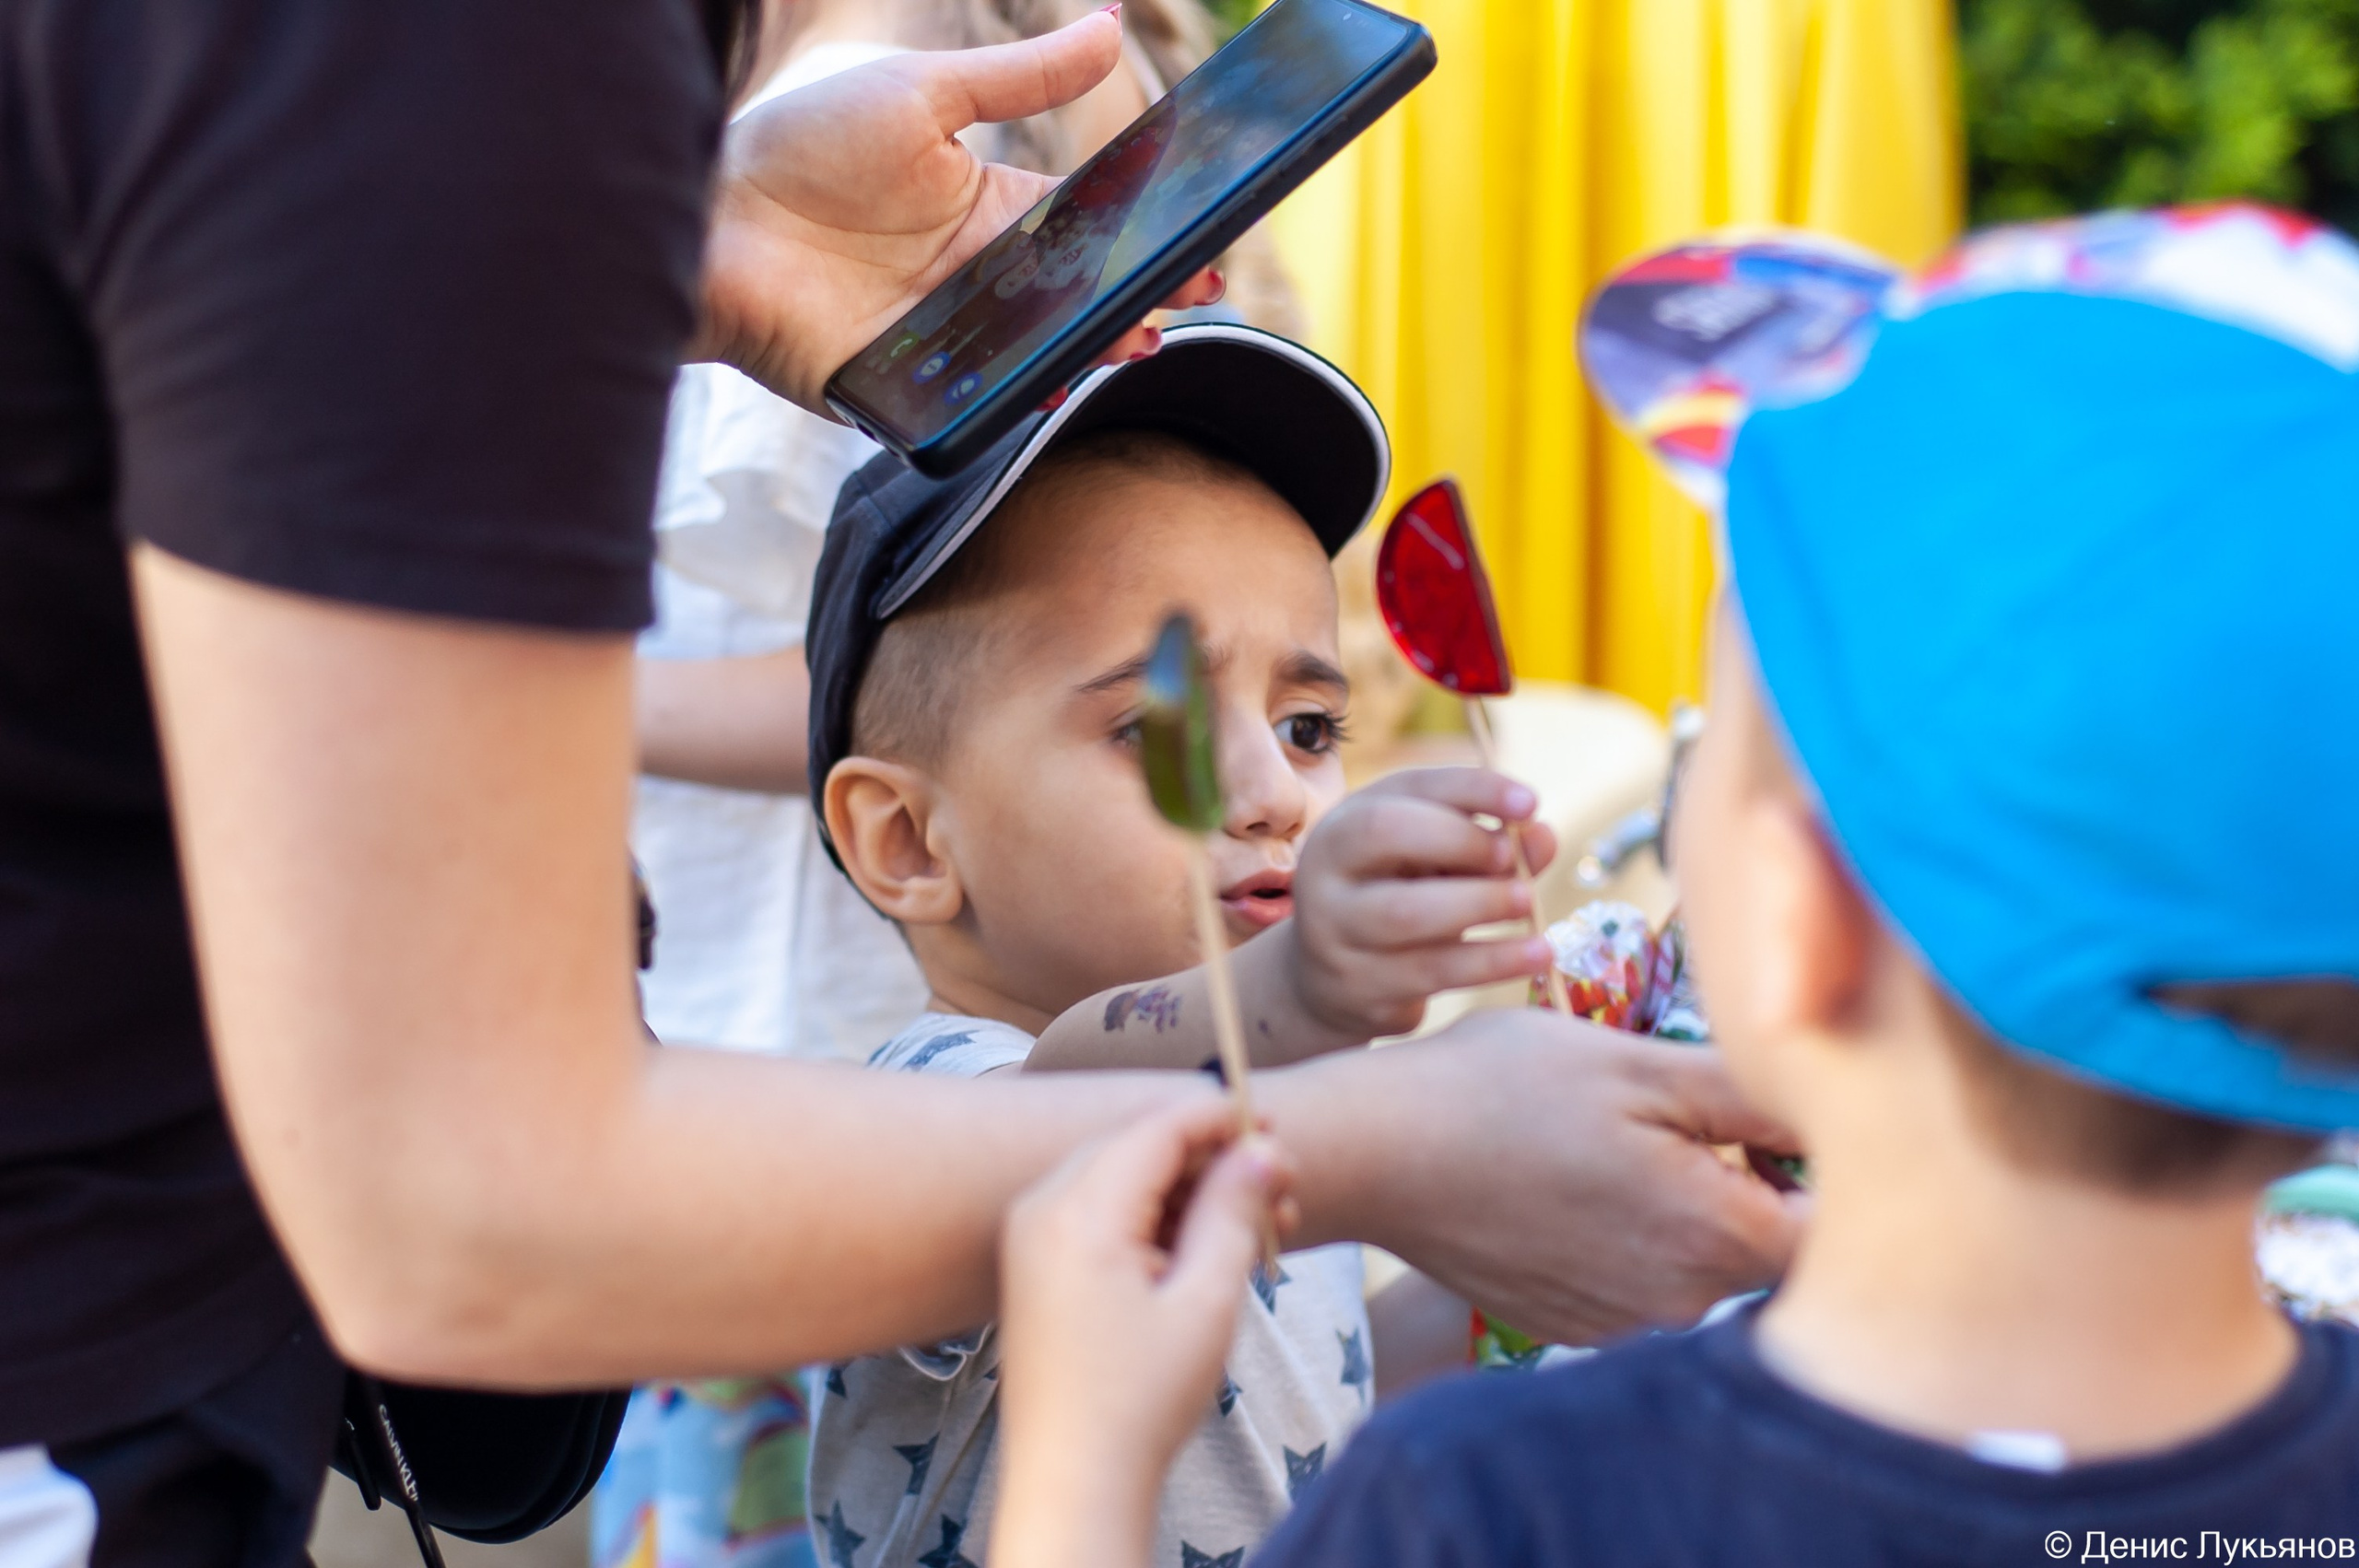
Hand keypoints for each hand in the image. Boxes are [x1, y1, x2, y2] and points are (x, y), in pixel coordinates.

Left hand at [697, 13, 1220, 412]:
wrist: (706, 214)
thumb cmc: (800, 147)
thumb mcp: (924, 96)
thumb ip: (1022, 77)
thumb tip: (1113, 25)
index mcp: (987, 210)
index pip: (1085, 230)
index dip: (1143, 239)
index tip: (1202, 244)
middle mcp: (975, 280)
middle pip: (1074, 298)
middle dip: (1138, 298)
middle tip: (1191, 298)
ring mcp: (945, 340)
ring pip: (1037, 352)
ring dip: (1090, 347)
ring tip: (1134, 337)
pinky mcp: (906, 391)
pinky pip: (975, 401)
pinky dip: (1016, 395)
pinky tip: (1054, 381)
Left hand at [993, 1100, 1293, 1567]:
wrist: (1073, 1480)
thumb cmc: (1141, 1398)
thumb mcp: (1206, 1300)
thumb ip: (1234, 1211)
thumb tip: (1262, 1149)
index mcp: (1077, 1214)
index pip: (1156, 1130)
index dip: (1220, 1118)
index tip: (1277, 1125)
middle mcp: (1040, 1210)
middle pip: (1136, 1145)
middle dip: (1210, 1156)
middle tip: (1282, 1186)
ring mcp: (1030, 1236)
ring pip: (1121, 1177)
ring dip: (1188, 1189)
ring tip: (1262, 1227)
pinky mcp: (1035, 1264)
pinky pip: (1100, 1211)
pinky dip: (1155, 1218)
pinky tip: (1209, 1248)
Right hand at [1278, 1006, 1804, 1344]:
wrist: (1373, 1153)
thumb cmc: (1497, 1089)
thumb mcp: (1633, 1064)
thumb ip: (1751, 1096)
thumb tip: (1845, 1100)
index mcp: (1708, 1233)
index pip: (1836, 1234)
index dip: (1835, 1173)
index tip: (1796, 1122)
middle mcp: (1678, 1302)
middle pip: (1775, 1257)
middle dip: (1765, 1191)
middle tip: (1711, 1117)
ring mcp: (1623, 1324)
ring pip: (1708, 1273)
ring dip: (1699, 1217)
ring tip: (1635, 1144)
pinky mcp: (1576, 1326)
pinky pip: (1647, 1288)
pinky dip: (1640, 1242)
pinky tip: (1587, 1184)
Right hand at [1288, 767, 1558, 1038]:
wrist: (1329, 981)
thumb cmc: (1399, 901)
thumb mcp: (1438, 864)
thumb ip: (1489, 845)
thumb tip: (1542, 835)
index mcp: (1350, 821)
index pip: (1410, 787)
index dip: (1474, 789)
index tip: (1530, 803)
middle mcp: (1326, 867)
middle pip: (1383, 832)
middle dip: (1460, 839)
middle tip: (1512, 860)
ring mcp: (1333, 929)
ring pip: (1406, 911)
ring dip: (1480, 904)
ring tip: (1531, 905)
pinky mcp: (1357, 986)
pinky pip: (1429, 972)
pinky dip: (1490, 962)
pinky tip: (1533, 957)